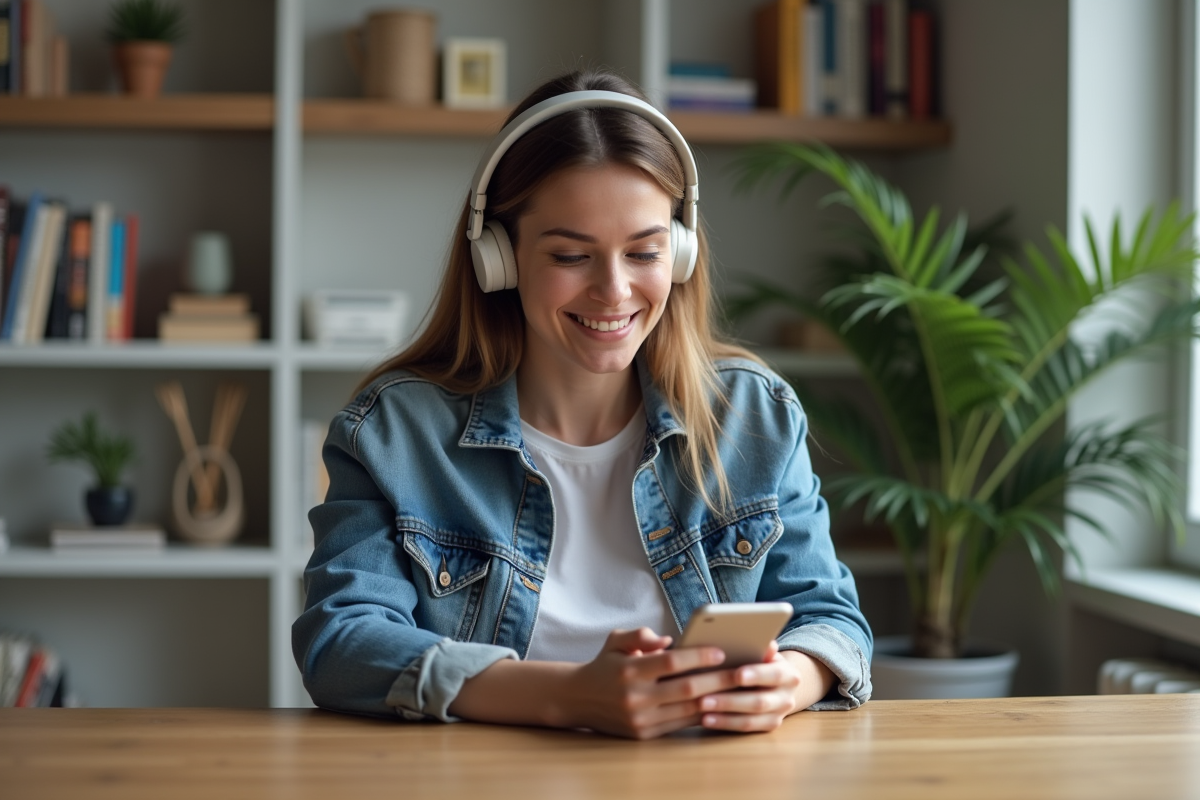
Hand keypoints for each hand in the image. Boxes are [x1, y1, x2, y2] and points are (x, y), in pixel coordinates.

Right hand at [559, 627, 740, 739]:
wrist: (577, 699)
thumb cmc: (603, 664)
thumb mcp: (615, 640)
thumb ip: (641, 634)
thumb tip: (669, 641)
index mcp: (629, 670)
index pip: (671, 663)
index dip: (698, 657)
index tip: (721, 651)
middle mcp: (635, 697)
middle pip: (686, 689)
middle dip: (718, 680)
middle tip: (743, 672)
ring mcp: (640, 719)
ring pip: (687, 710)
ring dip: (716, 700)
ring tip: (739, 690)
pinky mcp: (644, 735)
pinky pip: (680, 724)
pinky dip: (701, 714)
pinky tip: (720, 705)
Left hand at [695, 645, 832, 733]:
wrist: (778, 683)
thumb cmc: (761, 661)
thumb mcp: (763, 652)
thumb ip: (760, 647)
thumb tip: (764, 642)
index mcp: (788, 674)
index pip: (773, 674)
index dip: (756, 675)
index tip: (737, 675)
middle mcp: (787, 698)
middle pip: (759, 702)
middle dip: (730, 700)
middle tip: (704, 698)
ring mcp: (778, 715)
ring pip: (750, 719)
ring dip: (723, 715)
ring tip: (701, 708)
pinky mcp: (767, 728)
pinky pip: (745, 729)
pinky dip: (724, 724)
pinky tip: (706, 719)